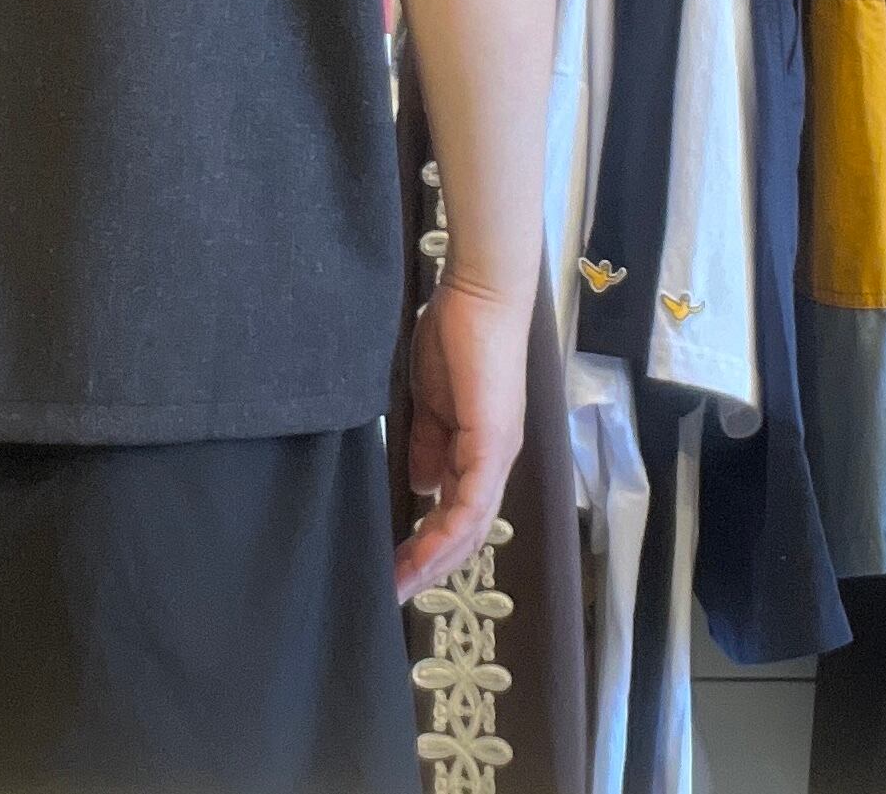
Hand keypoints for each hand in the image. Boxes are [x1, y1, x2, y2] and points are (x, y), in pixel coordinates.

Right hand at [393, 276, 528, 602]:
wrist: (479, 294)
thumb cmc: (455, 335)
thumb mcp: (432, 401)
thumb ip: (428, 443)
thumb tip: (421, 487)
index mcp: (479, 448)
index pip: (457, 512)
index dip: (427, 545)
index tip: (392, 568)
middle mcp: (494, 459)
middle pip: (467, 531)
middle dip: (427, 565)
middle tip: (389, 591)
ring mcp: (497, 453)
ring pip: (471, 526)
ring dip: (434, 559)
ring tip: (398, 583)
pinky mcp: (492, 441)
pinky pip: (473, 500)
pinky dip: (448, 531)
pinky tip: (422, 550)